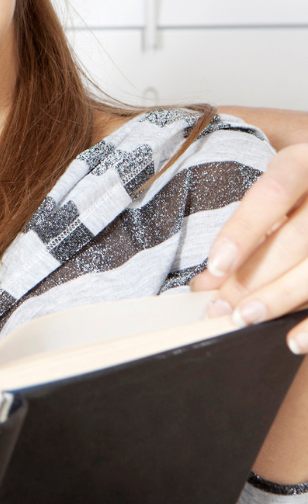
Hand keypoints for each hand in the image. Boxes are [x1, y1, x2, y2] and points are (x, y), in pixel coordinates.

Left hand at [193, 143, 307, 353]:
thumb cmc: (301, 193)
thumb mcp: (277, 195)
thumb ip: (247, 233)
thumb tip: (205, 285)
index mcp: (305, 162)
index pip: (273, 194)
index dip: (244, 230)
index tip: (216, 266)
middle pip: (296, 239)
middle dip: (255, 277)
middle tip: (220, 307)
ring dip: (281, 298)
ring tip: (244, 319)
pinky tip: (293, 341)